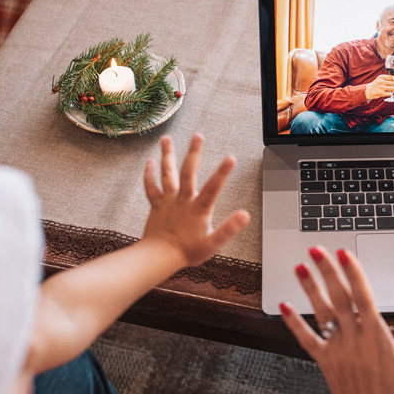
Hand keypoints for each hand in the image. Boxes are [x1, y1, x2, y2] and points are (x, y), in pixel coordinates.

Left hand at [142, 134, 249, 266]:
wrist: (159, 257)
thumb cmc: (187, 252)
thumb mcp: (213, 244)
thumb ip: (229, 229)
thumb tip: (245, 215)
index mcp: (198, 209)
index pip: (213, 187)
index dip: (222, 173)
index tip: (231, 157)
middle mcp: (182, 200)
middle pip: (188, 172)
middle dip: (194, 153)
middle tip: (198, 136)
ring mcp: (168, 201)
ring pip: (167, 174)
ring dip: (167, 155)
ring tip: (166, 138)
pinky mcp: (156, 205)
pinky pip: (151, 187)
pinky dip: (149, 174)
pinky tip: (149, 162)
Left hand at [279, 247, 393, 393]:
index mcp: (377, 336)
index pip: (363, 296)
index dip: (352, 272)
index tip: (343, 253)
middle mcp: (353, 340)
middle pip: (338, 297)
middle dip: (327, 271)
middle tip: (316, 249)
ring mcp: (337, 350)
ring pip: (321, 313)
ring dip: (310, 289)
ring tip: (299, 267)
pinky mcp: (325, 362)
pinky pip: (306, 340)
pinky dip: (294, 323)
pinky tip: (284, 306)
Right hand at [365, 74, 393, 99]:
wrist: (367, 91)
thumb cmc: (375, 85)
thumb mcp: (380, 79)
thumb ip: (386, 78)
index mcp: (381, 77)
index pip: (392, 77)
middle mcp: (381, 82)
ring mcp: (381, 87)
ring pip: (393, 88)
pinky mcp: (381, 93)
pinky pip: (390, 93)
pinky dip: (392, 93)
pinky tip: (391, 93)